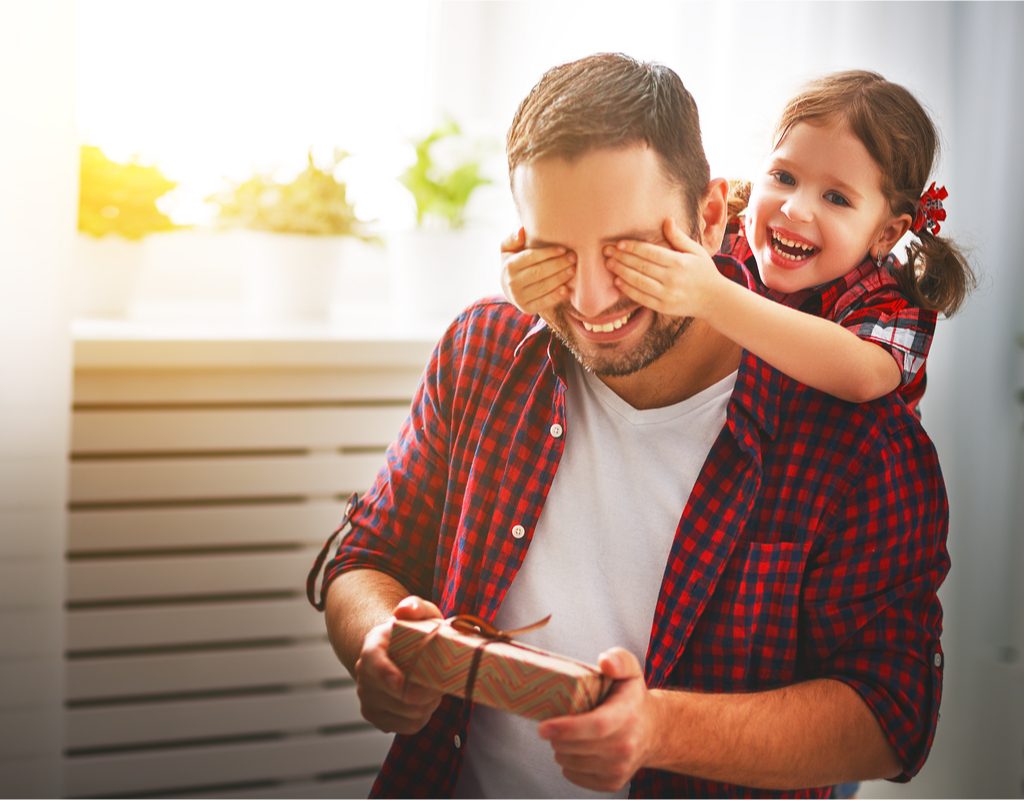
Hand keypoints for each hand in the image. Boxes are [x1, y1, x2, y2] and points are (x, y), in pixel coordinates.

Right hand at [353, 595, 444, 734]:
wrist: (400, 652)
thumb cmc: (414, 632)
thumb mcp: (420, 613)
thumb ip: (414, 606)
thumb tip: (404, 611)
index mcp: (372, 646)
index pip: (373, 663)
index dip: (387, 676)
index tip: (403, 683)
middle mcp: (364, 674)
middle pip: (394, 696)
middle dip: (424, 693)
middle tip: (440, 683)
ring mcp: (368, 698)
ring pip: (405, 714)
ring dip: (427, 706)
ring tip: (434, 690)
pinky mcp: (377, 717)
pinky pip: (406, 727)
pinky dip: (422, 718)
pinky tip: (426, 703)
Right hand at [501, 227, 575, 313]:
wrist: (509, 287)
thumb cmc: (514, 262)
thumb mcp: (509, 249)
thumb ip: (514, 238)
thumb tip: (522, 230)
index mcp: (508, 266)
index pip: (530, 257)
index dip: (548, 253)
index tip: (563, 249)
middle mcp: (511, 283)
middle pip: (538, 272)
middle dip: (558, 265)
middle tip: (573, 258)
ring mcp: (519, 298)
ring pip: (543, 287)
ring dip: (560, 278)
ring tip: (573, 270)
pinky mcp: (527, 309)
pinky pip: (544, 303)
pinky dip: (556, 296)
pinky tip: (567, 289)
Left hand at [538, 648, 657, 792]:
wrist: (653, 730)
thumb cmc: (632, 697)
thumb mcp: (630, 669)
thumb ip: (618, 659)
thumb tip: (605, 662)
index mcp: (627, 715)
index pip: (596, 726)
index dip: (567, 728)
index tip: (543, 727)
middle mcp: (625, 746)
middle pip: (578, 747)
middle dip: (557, 738)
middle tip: (551, 725)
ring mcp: (620, 768)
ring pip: (572, 763)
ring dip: (561, 750)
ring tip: (566, 735)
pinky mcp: (612, 783)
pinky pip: (575, 776)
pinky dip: (568, 764)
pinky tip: (575, 749)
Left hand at [605, 217, 725, 319]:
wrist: (713, 300)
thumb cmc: (704, 271)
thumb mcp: (696, 251)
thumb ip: (678, 237)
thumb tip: (667, 220)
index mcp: (679, 263)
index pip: (651, 253)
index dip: (633, 248)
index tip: (619, 243)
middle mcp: (672, 279)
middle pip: (641, 266)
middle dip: (622, 258)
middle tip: (606, 251)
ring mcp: (667, 295)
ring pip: (638, 282)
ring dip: (621, 272)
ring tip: (609, 264)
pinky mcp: (663, 307)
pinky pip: (641, 298)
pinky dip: (628, 289)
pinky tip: (618, 281)